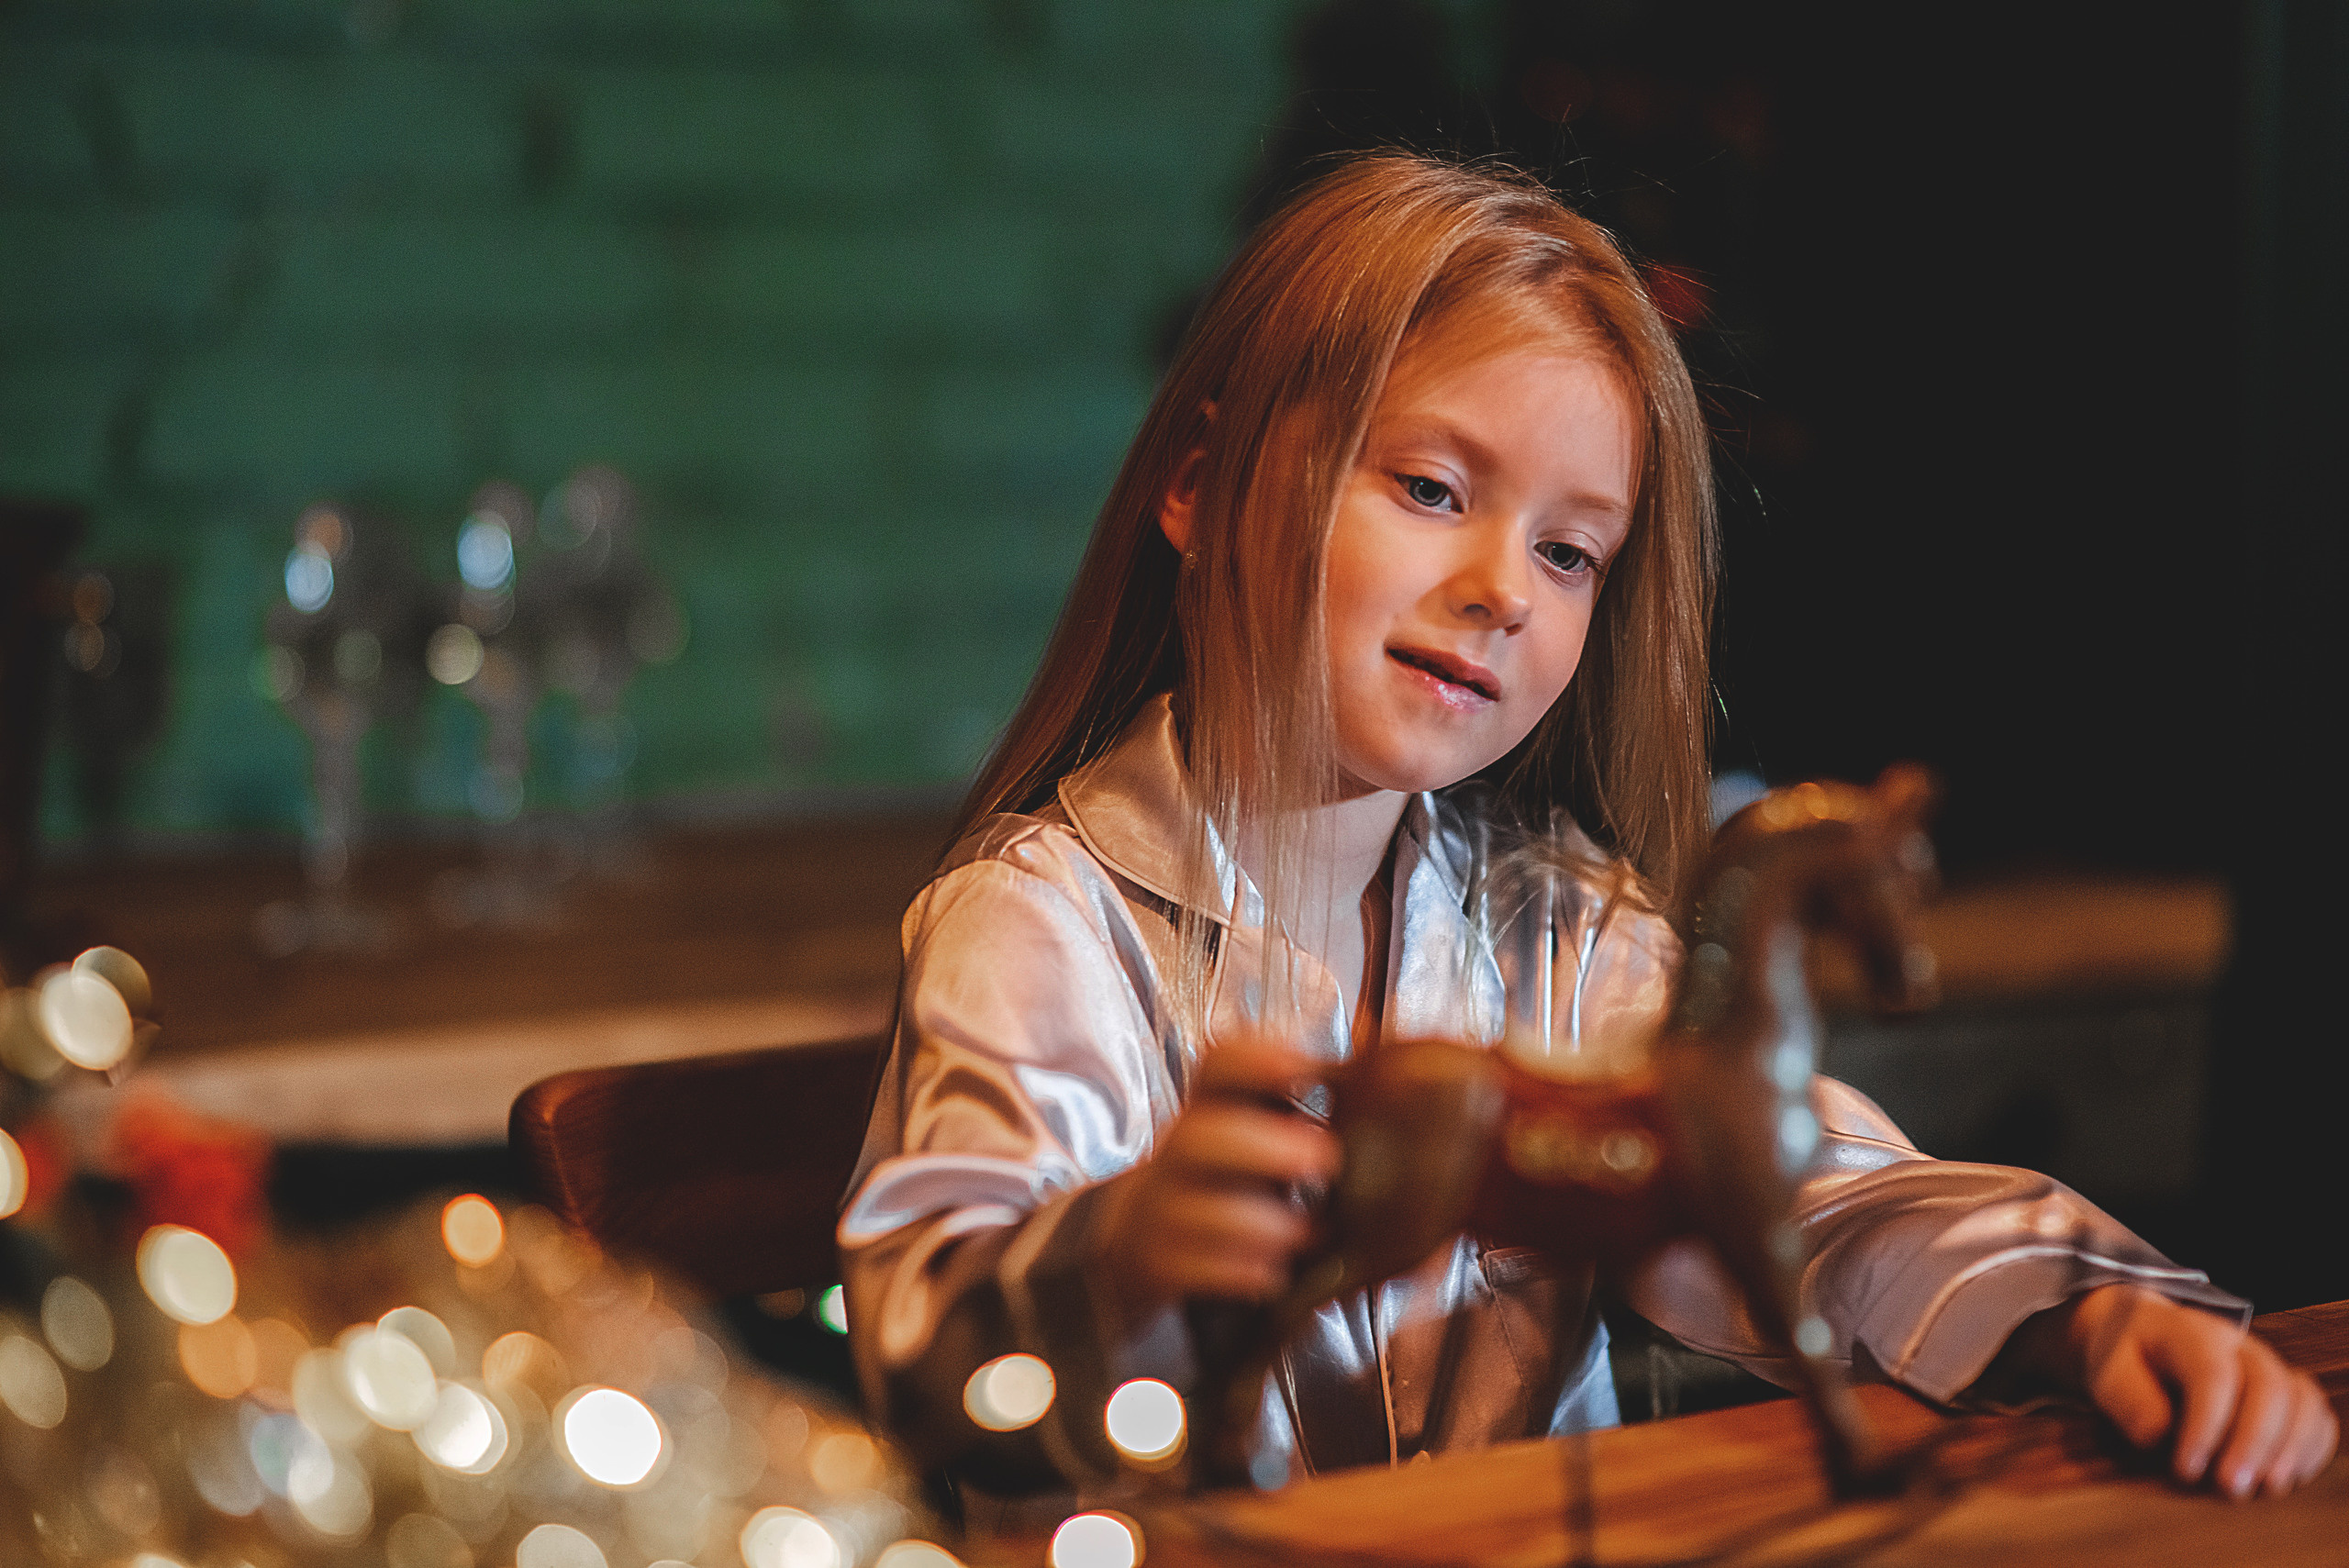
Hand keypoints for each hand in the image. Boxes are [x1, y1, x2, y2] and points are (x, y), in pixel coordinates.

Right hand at [1091, 1034, 1338, 1326]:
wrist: (1142, 1235)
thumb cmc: (1224, 1179)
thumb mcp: (1253, 1135)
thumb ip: (1298, 1113)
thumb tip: (1378, 1068)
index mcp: (1209, 1110)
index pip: (1217, 1067)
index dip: (1256, 1060)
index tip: (1304, 1067)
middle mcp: (1179, 1153)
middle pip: (1198, 1137)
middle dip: (1263, 1146)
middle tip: (1324, 1159)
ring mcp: (1162, 1208)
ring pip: (1196, 1209)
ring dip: (1261, 1222)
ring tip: (1310, 1231)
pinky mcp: (1158, 1262)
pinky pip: (1190, 1268)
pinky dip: (1237, 1271)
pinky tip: (1275, 1272)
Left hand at [2000, 1284, 2338, 1497]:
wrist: (2144, 1333)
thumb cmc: (2125, 1358)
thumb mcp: (2107, 1372)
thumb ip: (2129, 1402)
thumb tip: (2163, 1436)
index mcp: (2191, 1333)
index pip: (2212, 1375)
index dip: (2205, 1427)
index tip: (2185, 1470)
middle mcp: (2241, 1345)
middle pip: (2269, 1388)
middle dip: (2253, 1444)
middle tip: (2229, 1488)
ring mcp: (2270, 1365)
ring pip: (2302, 1401)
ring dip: (2291, 1450)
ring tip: (2265, 1489)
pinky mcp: (2288, 1390)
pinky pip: (2317, 1415)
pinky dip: (2312, 1448)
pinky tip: (2287, 1477)